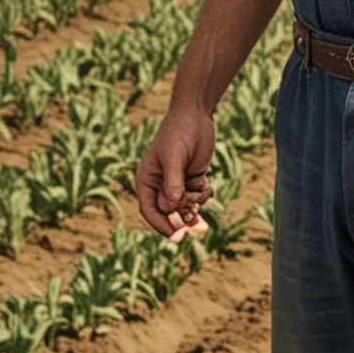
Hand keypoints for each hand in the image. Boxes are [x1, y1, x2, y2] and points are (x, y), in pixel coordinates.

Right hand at [135, 103, 215, 242]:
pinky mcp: (191, 180)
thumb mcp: (174, 156)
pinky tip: (207, 185)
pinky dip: (202, 196)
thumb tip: (171, 206)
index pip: (149, 210)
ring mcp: (176, 184)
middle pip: (168, 213)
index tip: (176, 236)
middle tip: (196, 220)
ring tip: (201, 190)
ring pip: (184, 208)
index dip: (162, 225)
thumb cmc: (179, 133)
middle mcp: (159, 185)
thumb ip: (173, 181)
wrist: (196, 117)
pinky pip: (196, 199)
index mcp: (146, 180)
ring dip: (195, 205)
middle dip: (182, 216)